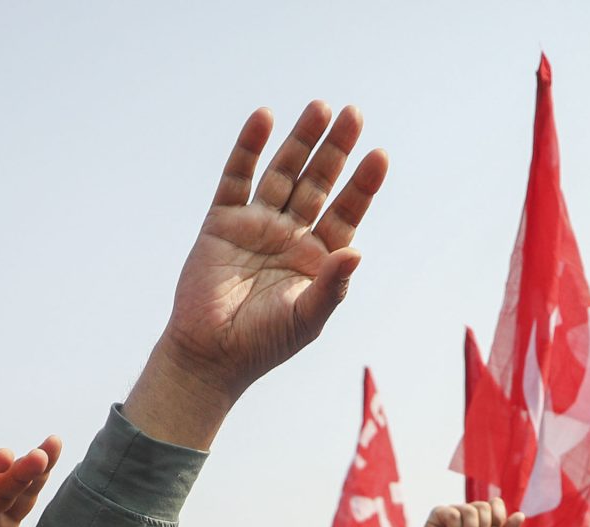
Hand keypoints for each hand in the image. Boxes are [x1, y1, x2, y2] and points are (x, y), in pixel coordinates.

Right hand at [125, 103, 388, 448]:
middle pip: (319, 181)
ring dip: (300, 140)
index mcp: (318, 257)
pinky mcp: (222, 221)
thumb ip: (332, 286)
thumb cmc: (263, 343)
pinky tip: (265, 118)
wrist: (210, 355)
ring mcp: (257, 224)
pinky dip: (249, 148)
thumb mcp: (307, 317)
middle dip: (336, 149)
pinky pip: (237, 176)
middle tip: (353, 114)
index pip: (347, 210)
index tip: (380, 156)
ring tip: (320, 108)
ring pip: (283, 172)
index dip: (363, 184)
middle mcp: (291, 235)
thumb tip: (357, 252)